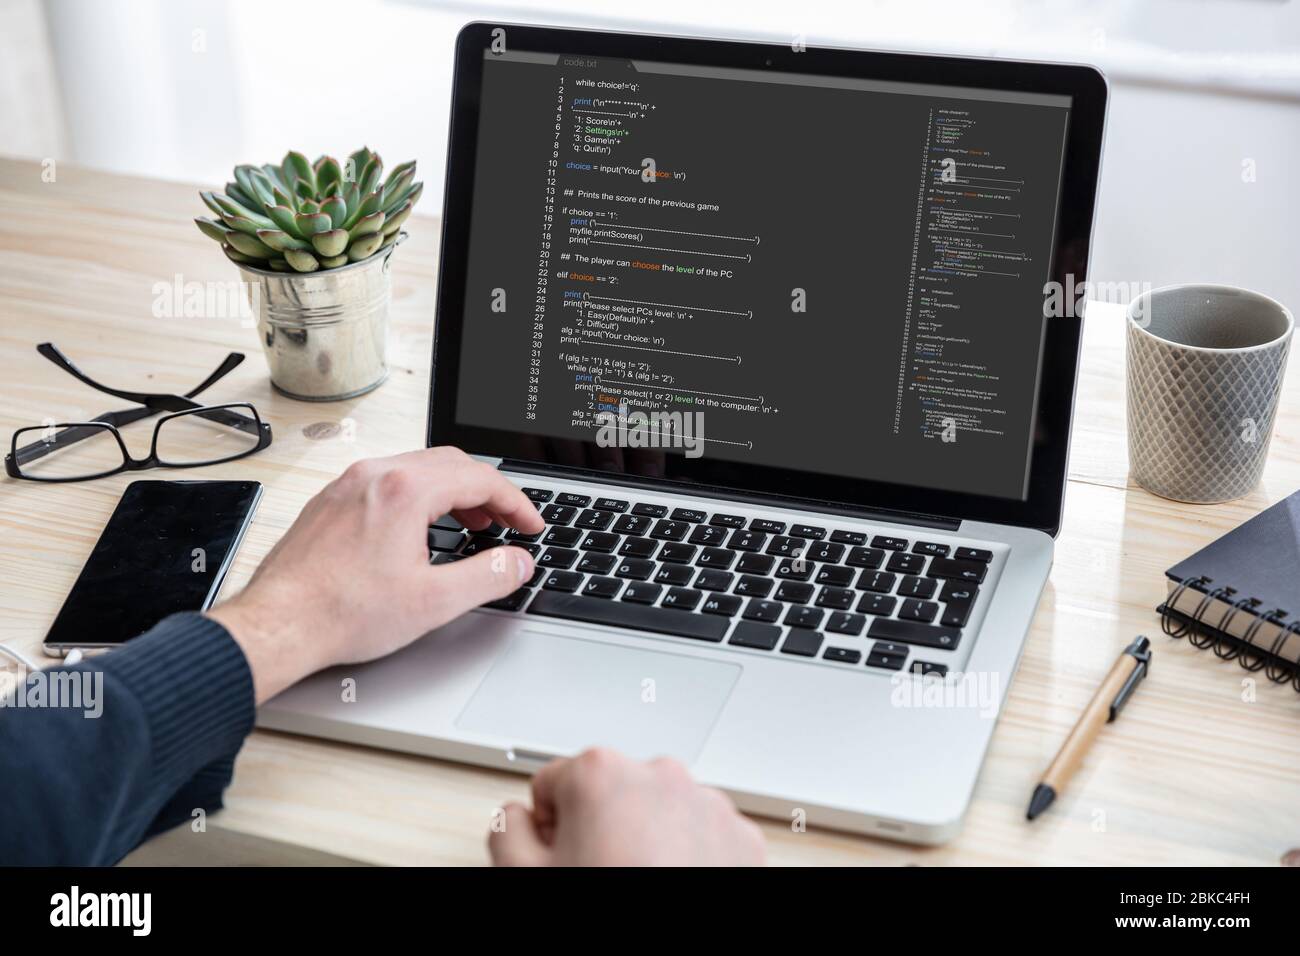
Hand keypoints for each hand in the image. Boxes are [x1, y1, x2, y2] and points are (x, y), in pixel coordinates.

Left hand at [209, 447, 542, 702]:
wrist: (277, 624)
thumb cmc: (341, 613)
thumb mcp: (433, 602)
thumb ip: (487, 577)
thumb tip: (517, 562)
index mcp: (404, 491)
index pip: (480, 478)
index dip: (516, 502)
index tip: (529, 525)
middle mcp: (374, 475)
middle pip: (450, 463)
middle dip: (487, 491)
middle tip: (507, 522)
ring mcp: (348, 484)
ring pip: (417, 468)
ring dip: (453, 490)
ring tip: (471, 522)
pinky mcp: (331, 501)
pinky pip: (386, 480)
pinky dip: (418, 495)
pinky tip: (421, 527)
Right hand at [488, 748, 765, 865]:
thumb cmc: (607, 929)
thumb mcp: (524, 878)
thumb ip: (507, 830)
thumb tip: (515, 819)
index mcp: (601, 774)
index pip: (554, 782)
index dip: (549, 826)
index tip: (560, 855)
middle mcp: (660, 776)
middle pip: (612, 793)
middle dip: (601, 829)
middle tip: (598, 875)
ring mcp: (708, 806)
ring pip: (660, 812)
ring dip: (646, 841)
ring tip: (639, 885)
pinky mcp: (742, 839)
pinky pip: (702, 835)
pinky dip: (688, 857)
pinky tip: (671, 887)